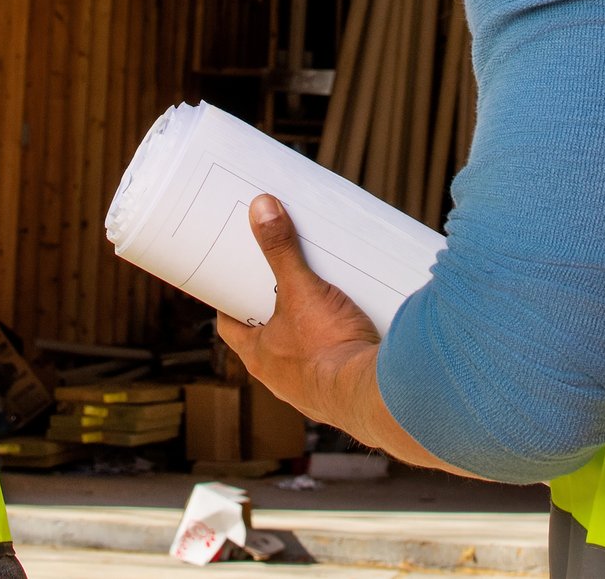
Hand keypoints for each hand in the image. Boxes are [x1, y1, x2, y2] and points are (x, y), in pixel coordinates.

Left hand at [217, 195, 379, 425]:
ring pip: (300, 355)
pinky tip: (351, 333)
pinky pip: (333, 369)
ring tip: (323, 302)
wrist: (373, 396)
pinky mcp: (339, 395)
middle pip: (267, 338)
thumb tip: (261, 208)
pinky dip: (337, 350)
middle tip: (285, 282)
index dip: (231, 303)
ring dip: (308, 333)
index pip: (231, 327)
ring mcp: (308, 391)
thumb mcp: (302, 290)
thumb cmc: (328, 349)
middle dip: (277, 312)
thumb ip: (282, 250)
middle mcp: (279, 378)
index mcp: (259, 356)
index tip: (234, 283)